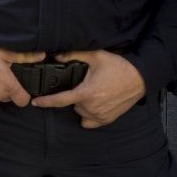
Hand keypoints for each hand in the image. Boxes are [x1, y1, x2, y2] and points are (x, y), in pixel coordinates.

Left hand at [31, 49, 145, 128]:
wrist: (141, 78)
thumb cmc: (119, 67)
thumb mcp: (96, 56)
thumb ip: (74, 55)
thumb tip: (58, 56)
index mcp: (86, 93)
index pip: (59, 101)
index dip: (45, 102)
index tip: (36, 102)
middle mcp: (91, 107)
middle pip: (72, 105)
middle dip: (75, 96)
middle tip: (86, 86)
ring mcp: (100, 115)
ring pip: (81, 113)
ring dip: (83, 105)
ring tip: (94, 94)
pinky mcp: (107, 119)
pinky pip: (90, 122)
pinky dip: (89, 115)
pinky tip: (95, 105)